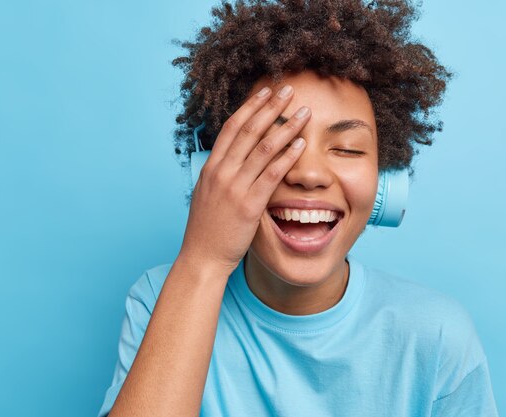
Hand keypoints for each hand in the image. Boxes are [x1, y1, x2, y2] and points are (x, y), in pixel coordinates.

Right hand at [178, 85, 310, 272]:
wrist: (202, 257)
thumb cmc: (208, 228)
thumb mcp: (207, 194)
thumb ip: (220, 174)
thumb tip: (232, 158)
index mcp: (211, 167)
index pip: (231, 128)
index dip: (250, 107)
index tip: (265, 91)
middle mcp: (221, 172)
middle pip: (248, 130)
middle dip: (270, 108)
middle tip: (289, 90)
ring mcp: (234, 188)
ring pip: (262, 148)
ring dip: (285, 127)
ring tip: (303, 112)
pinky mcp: (249, 205)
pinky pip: (271, 175)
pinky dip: (287, 158)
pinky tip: (301, 145)